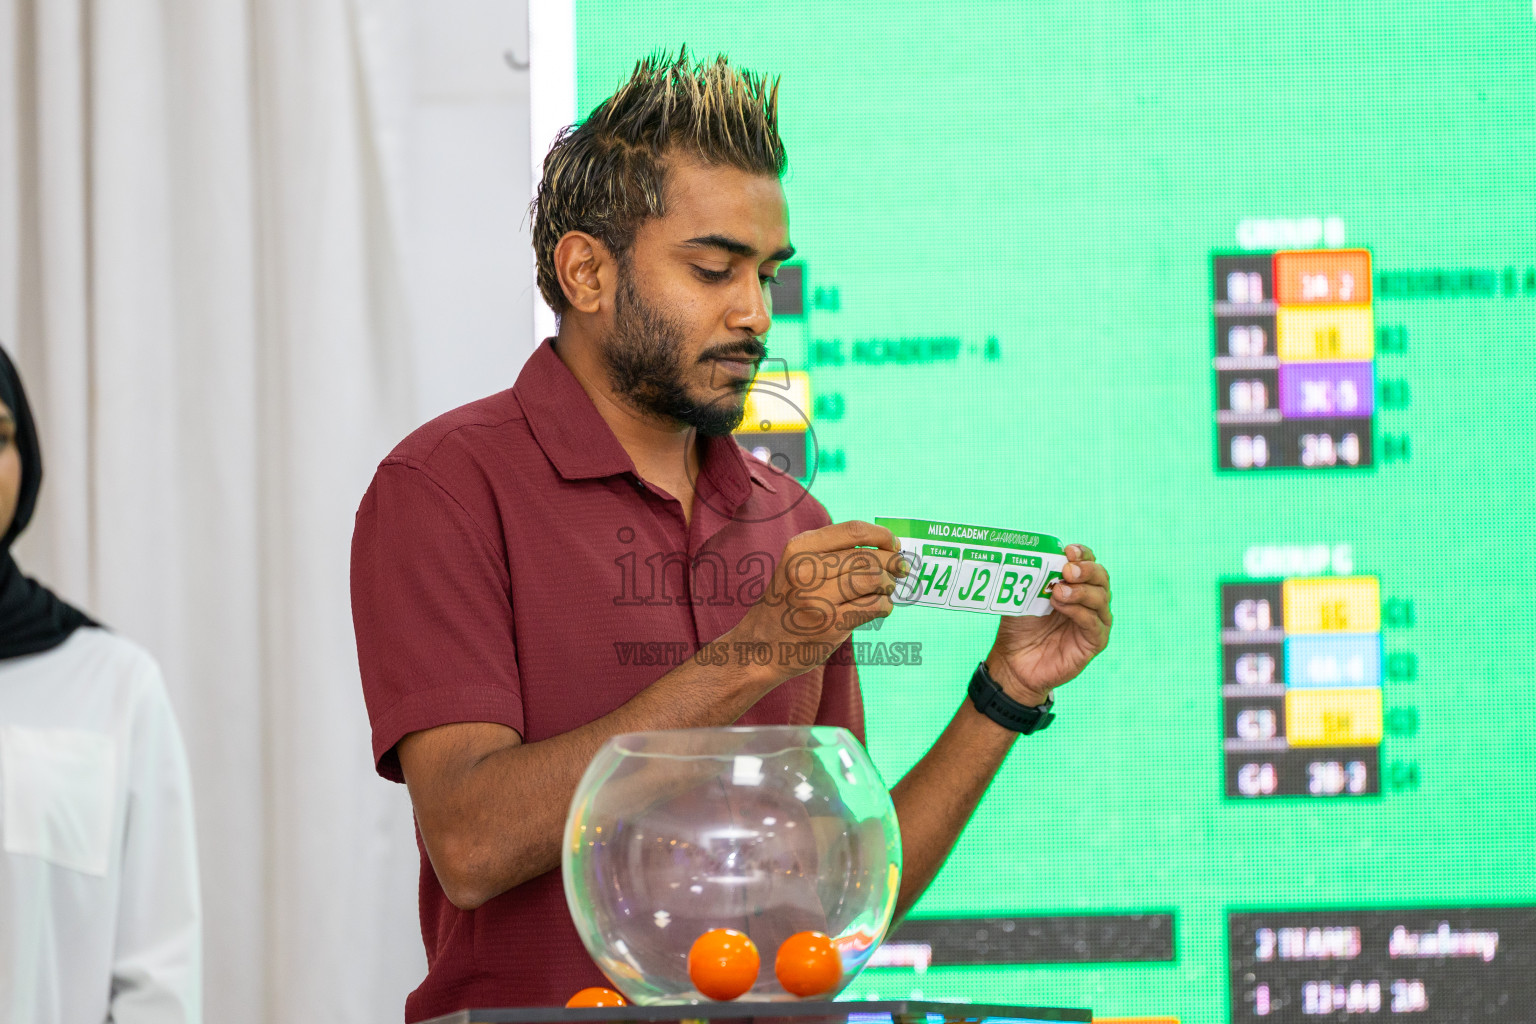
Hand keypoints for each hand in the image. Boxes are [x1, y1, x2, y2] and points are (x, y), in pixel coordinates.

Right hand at [725, 520, 906, 685]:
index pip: (853, 531)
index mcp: (799, 549)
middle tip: (900, 569)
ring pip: (874, 579)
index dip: (882, 536)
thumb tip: (884, 546)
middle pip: (867, 557)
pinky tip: (880, 607)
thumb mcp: (796, 566)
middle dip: (892, 562)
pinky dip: (884, 605)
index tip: (894, 544)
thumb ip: (831, 553)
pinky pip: (873, 606)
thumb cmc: (787, 603)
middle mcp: (806, 571)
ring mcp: (818, 599)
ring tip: (887, 589)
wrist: (761, 647)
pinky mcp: (831, 624)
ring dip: (888, 584)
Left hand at [985, 543, 1111, 705]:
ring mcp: (1095, 621)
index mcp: (1076, 584)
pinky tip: (1061, 606)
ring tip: (1058, 591)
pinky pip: (1094, 622)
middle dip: (1086, 570)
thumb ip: (1035, 577)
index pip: (1088, 561)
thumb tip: (1038, 556)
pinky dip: (1079, 611)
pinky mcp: (1095, 642)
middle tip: (1066, 570)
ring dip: (1080, 591)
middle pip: (1101, 577)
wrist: (1014, 661)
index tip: (1068, 551)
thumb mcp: (1024, 596)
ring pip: (1100, 598)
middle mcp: (1090, 600)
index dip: (1082, 554)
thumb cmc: (1020, 626)